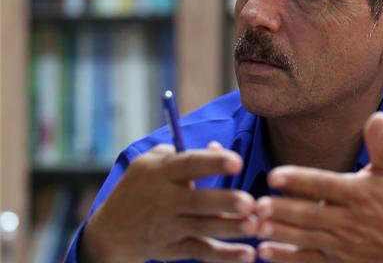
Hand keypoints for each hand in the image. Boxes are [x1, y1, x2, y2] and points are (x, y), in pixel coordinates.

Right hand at [80, 142, 257, 262]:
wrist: (110, 232)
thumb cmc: (139, 187)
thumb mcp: (151, 164)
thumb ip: (185, 154)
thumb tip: (218, 148)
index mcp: (161, 172)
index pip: (189, 165)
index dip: (213, 163)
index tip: (237, 162)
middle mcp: (164, 199)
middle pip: (198, 201)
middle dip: (224, 202)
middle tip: (250, 202)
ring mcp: (168, 226)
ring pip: (203, 228)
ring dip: (230, 228)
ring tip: (254, 225)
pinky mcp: (173, 248)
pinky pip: (201, 251)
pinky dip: (224, 256)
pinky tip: (247, 254)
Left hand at [255, 112, 382, 262]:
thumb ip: (380, 143)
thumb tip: (379, 115)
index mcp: (358, 194)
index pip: (325, 185)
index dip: (300, 180)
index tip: (274, 175)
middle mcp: (348, 219)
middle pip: (311, 214)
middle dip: (284, 210)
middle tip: (258, 204)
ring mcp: (341, 243)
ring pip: (306, 237)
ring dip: (280, 232)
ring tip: (256, 225)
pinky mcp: (335, 261)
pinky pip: (308, 260)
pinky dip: (287, 257)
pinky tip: (265, 252)